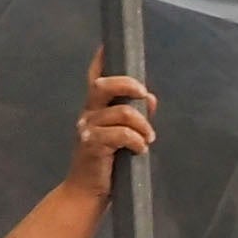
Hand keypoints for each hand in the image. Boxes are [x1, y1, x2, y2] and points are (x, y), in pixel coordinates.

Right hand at [63, 66, 153, 197]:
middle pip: (102, 85)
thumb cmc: (108, 165)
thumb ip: (136, 117)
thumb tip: (150, 97)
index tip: (107, 44)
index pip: (95, 78)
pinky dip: (137, 141)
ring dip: (142, 125)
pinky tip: (139, 151)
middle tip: (144, 96)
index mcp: (95, 109)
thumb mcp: (123, 137)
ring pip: (122, 113)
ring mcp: (87, 129)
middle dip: (128, 85)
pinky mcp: (92, 145)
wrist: (87, 193)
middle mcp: (88, 115)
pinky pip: (122, 135)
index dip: (100, 61)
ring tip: (147, 140)